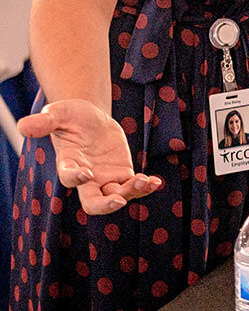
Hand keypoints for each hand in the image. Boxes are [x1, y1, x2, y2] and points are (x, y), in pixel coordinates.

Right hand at [18, 99, 162, 214]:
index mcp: (68, 164)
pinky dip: (144, 187)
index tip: (86, 172)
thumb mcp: (59, 113)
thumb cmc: (71, 116)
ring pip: (116, 196)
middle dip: (105, 205)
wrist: (90, 119)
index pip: (69, 178)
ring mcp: (104, 178)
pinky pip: (132, 186)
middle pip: (92, 202)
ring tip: (146, 181)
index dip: (76, 177)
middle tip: (119, 201)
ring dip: (131, 193)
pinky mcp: (120, 173)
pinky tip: (156, 183)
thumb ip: (45, 121)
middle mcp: (86, 177)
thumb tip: (23, 125)